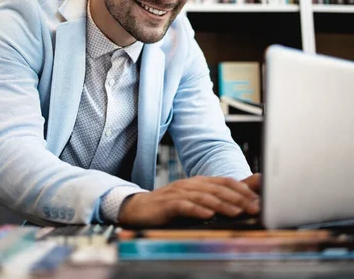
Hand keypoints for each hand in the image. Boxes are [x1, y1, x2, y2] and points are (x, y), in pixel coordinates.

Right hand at [118, 176, 259, 226]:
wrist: (140, 207)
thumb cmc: (170, 205)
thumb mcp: (195, 200)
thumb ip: (216, 199)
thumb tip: (241, 200)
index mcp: (199, 182)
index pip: (225, 182)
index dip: (243, 189)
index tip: (259, 200)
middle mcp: (191, 184)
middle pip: (218, 188)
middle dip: (238, 198)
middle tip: (254, 208)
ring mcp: (179, 193)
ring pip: (204, 197)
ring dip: (222, 204)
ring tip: (237, 212)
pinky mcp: (167, 204)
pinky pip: (184, 206)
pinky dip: (196, 210)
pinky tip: (207, 215)